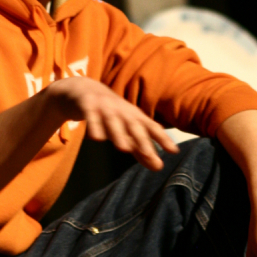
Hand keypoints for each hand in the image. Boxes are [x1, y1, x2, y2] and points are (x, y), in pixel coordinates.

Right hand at [47, 76, 179, 170]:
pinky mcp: (87, 105)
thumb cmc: (110, 114)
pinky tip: (97, 139)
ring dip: (118, 133)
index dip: (162, 138)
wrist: (82, 90)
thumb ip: (140, 150)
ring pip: (113, 121)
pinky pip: (91, 116)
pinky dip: (94, 126)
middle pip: (133, 125)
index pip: (151, 127)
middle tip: (150, 154)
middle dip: (142, 139)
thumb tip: (159, 167)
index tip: (174, 151)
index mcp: (133, 116)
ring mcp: (104, 106)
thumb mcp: (126, 131)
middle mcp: (121, 110)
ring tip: (124, 148)